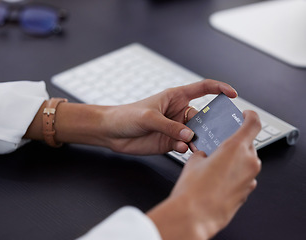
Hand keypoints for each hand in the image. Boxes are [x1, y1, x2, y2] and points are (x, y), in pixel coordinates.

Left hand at [103, 79, 236, 154]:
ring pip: (196, 134)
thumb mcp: (148, 117)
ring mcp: (175, 129)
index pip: (203, 88)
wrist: (111, 132)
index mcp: (176, 97)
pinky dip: (186, 149)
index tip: (233, 94)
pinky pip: (185, 146)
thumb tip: (189, 137)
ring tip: (198, 145)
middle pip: (203, 117)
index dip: (219, 89)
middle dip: (211, 125)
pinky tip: (181, 150)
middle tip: (216, 133)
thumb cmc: (127, 115)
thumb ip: (169, 127)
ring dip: (199, 140)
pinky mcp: (170, 143)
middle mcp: (179, 113)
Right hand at [147, 110, 261, 239]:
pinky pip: (244, 176)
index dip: (250, 115)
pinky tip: (218, 179)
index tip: (246, 114)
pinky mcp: (247, 192)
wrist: (194, 216)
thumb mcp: (194, 161)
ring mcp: (250, 179)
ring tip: (216, 165)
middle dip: (236, 142)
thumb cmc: (193, 189)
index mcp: (235, 148)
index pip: (253, 123)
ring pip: (247, 161)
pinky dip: (235, 174)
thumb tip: (205, 155)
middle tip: (221, 145)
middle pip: (249, 144)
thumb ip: (204, 153)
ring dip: (235, 159)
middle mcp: (248, 162)